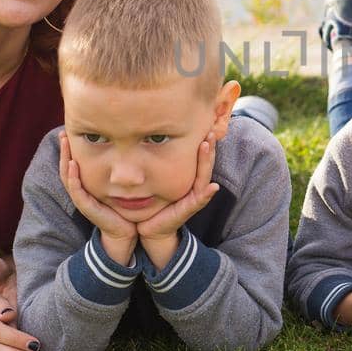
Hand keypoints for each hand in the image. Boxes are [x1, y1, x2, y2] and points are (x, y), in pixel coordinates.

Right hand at [58, 133, 139, 253]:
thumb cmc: (123, 208)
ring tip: (65, 143)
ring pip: (67, 176)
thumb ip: (115, 171)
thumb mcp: (117, 185)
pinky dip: (73, 177)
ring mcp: (82, 199)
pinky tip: (73, 164)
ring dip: (65, 159)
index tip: (69, 131)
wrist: (126, 231)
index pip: (73, 164)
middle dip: (64, 150)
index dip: (69, 149)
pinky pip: (76, 190)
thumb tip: (122, 150)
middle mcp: (81, 191)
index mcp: (86, 186)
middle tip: (63, 133)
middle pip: (66, 167)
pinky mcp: (87, 207)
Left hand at [130, 130, 220, 269]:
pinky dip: (206, 194)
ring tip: (208, 146)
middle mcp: (192, 186)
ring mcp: (191, 198)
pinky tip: (212, 187)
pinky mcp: (186, 211)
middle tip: (209, 129)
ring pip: (204, 177)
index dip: (200, 141)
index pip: (196, 156)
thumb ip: (149, 160)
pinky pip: (198, 201)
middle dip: (208, 146)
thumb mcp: (151, 178)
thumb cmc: (149, 202)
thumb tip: (140, 136)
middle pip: (204, 163)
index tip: (203, 123)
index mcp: (184, 177)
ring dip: (207, 162)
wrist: (147, 227)